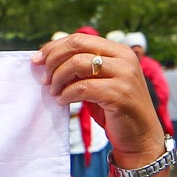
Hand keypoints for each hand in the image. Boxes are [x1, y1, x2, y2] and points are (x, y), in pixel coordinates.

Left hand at [31, 34, 163, 166]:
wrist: (140, 137)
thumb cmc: (114, 110)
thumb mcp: (98, 83)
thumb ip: (81, 69)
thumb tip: (46, 60)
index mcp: (119, 51)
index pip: (79, 39)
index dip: (54, 48)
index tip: (37, 60)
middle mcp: (124, 58)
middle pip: (77, 46)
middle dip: (53, 60)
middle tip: (45, 79)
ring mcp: (124, 75)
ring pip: (77, 64)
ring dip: (58, 79)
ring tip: (54, 93)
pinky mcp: (120, 94)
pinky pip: (82, 87)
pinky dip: (66, 94)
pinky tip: (63, 102)